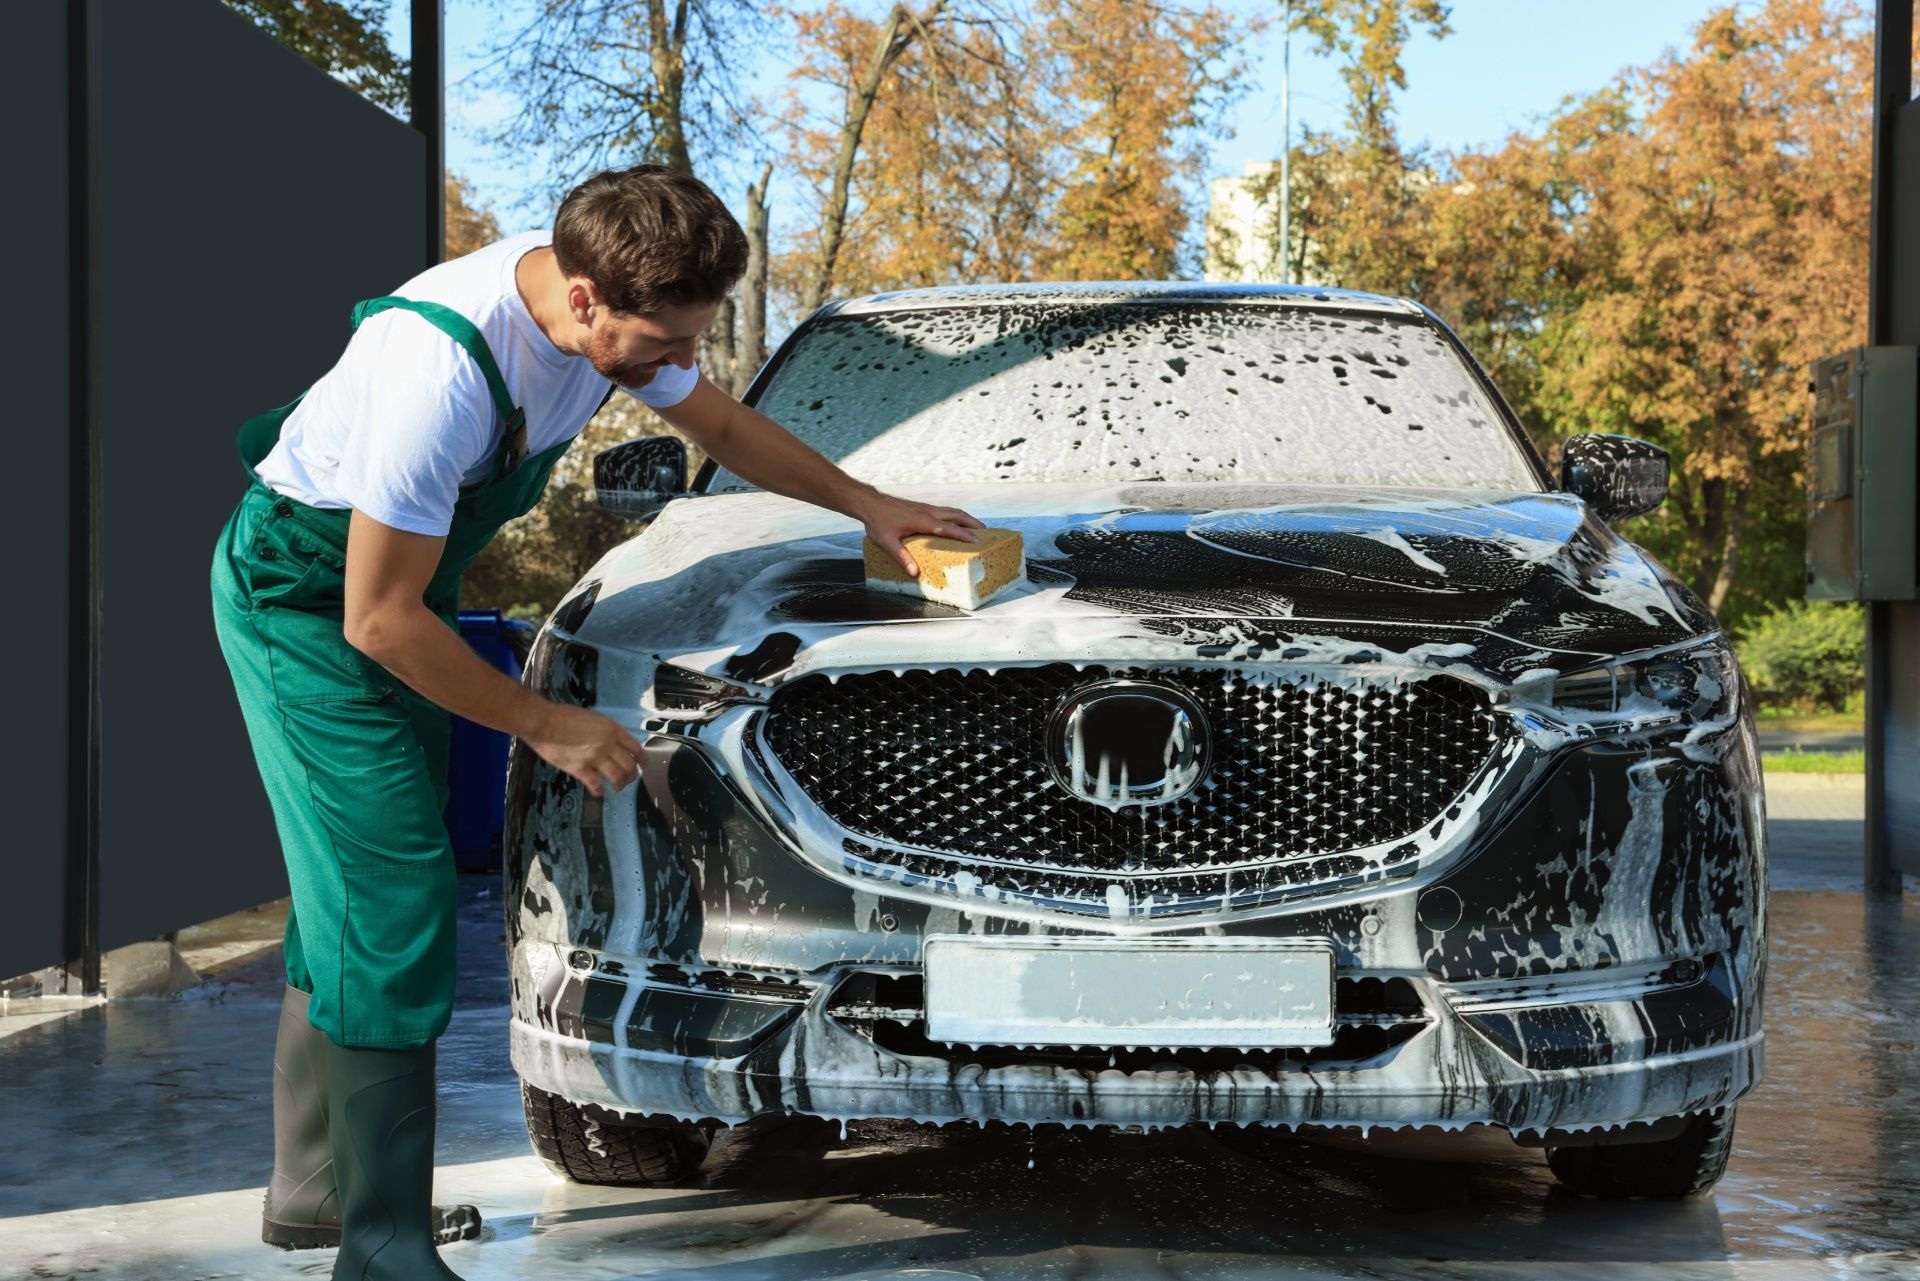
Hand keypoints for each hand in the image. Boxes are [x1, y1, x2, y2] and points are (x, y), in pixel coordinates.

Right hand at [523, 703, 644, 796]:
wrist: (543, 721)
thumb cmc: (564, 716)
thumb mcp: (593, 717)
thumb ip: (605, 731)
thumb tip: (613, 742)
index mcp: (612, 729)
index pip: (636, 748)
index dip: (642, 760)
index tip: (642, 765)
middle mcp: (607, 744)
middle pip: (629, 765)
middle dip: (632, 775)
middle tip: (629, 779)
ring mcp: (594, 758)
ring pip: (617, 777)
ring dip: (620, 785)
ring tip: (616, 787)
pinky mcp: (580, 769)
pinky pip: (596, 785)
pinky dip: (599, 791)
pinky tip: (598, 791)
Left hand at [855, 490, 986, 575]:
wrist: (870, 503)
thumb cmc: (878, 522)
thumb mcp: (887, 542)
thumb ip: (902, 557)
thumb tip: (914, 572)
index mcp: (923, 520)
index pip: (949, 528)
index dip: (964, 534)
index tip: (978, 541)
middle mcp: (928, 512)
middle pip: (957, 515)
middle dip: (973, 523)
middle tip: (987, 533)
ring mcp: (926, 508)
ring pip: (952, 511)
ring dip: (966, 518)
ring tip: (977, 528)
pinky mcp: (923, 507)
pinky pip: (945, 511)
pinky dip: (956, 516)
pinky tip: (955, 523)